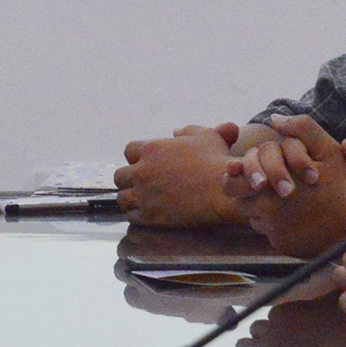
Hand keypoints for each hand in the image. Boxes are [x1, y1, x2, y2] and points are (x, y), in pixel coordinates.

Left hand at [115, 123, 242, 227]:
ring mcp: (144, 194)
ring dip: (131, 199)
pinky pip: (132, 216)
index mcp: (151, 149)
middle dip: (129, 180)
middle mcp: (142, 171)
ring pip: (123, 198)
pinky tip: (148, 215)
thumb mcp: (207, 136)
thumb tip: (176, 131)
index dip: (136, 158)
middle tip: (141, 185)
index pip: (128, 151)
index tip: (145, 164)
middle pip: (120, 176)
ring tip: (142, 202)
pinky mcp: (150, 216)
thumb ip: (188, 131)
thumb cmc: (217, 162)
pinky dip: (137, 215)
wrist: (225, 192)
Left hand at [232, 115, 345, 256]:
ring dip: (263, 208)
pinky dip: (276, 226)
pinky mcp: (283, 248)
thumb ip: (301, 129)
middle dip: (250, 191)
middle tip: (268, 185)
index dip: (242, 173)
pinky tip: (296, 217)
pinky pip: (269, 234)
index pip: (233, 180)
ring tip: (286, 200)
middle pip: (240, 200)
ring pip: (254, 217)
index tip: (257, 172)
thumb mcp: (329, 150)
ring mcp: (274, 233)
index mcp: (271, 185)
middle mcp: (267, 213)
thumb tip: (275, 119)